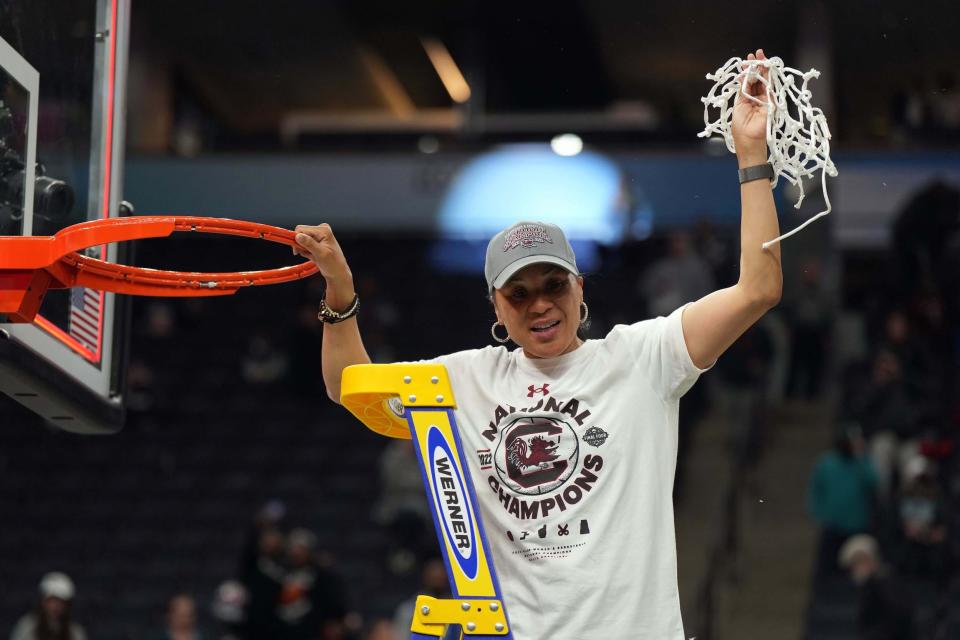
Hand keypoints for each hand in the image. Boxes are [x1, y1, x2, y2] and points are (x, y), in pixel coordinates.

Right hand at [293, 223, 354, 301]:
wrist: (337, 273)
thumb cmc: (334, 264)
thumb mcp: (321, 253)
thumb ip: (309, 244)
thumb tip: (298, 236)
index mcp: (323, 230)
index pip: (302, 229)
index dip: (296, 239)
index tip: (296, 249)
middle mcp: (320, 231)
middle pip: (300, 234)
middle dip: (300, 245)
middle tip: (307, 254)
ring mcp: (317, 237)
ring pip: (301, 241)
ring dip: (303, 250)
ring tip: (312, 256)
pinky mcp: (315, 243)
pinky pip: (303, 245)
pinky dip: (305, 252)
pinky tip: (312, 257)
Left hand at [732, 48, 770, 165]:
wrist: (749, 142)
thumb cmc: (741, 128)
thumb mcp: (739, 105)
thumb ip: (743, 91)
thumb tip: (743, 76)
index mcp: (748, 99)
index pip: (750, 82)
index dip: (749, 71)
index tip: (747, 60)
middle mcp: (759, 98)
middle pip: (759, 78)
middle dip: (757, 65)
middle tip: (755, 53)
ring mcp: (767, 100)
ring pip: (766, 81)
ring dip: (763, 68)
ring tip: (759, 56)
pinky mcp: (773, 103)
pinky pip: (770, 87)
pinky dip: (767, 77)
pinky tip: (763, 67)